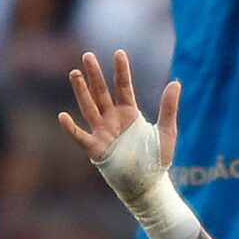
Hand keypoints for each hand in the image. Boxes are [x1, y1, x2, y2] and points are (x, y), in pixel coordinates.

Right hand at [59, 49, 179, 203]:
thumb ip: (169, 108)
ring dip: (81, 92)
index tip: (119, 53)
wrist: (148, 186)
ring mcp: (103, 133)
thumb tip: (176, 83)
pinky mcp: (97, 150)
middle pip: (101, 92)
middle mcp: (113, 120)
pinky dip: (72, 128)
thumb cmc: (157, 160)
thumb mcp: (166, 132)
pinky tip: (62, 116)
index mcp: (130, 113)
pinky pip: (81, 137)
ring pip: (89, 108)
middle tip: (87, 55)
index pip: (123, 87)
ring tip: (74, 74)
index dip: (121, 71)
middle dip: (94, 74)